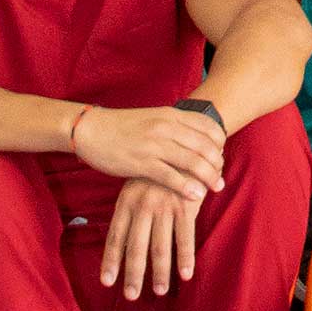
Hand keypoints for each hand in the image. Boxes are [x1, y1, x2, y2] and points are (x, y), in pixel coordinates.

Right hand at [73, 101, 222, 195]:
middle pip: (205, 146)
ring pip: (192, 161)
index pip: (208, 127)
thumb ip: (174, 127)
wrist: (90, 129)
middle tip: (220, 178)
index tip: (220, 157)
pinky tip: (196, 195)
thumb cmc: (122, 127)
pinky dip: (186, 186)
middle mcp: (166, 127)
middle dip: (218, 164)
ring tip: (216, 188)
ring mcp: (154, 144)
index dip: (220, 143)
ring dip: (209, 176)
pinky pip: (170, 176)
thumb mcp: (153, 118)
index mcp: (171, 115)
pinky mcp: (141, 162)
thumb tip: (196, 140)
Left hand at [100, 177, 199, 297]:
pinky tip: (185, 274)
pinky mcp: (185, 205)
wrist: (185, 145)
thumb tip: (122, 244)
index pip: (116, 236)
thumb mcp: (138, 186)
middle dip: (133, 273)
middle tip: (131, 295)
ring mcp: (164, 206)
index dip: (111, 260)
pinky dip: (185, 257)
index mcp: (127, 201)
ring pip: (160, 246)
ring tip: (160, 291)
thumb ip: (131, 213)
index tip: (107, 282)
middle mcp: (142, 205)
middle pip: (136, 246)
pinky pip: (185, 237)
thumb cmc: (159, 171)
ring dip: (160, 271)